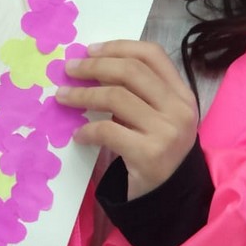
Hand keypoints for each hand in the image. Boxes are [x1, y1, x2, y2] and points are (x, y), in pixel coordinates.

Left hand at [55, 40, 198, 199]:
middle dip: (94, 66)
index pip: (152, 55)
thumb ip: (137, 93)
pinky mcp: (150, 154)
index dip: (118, 47)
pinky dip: (87, 130)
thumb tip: (91, 68)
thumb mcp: (158, 117)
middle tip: (69, 69)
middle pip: (130, 71)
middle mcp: (179, 109)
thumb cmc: (158, 152)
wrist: (172, 199)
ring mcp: (167, 132)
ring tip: (62, 97)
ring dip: (82, 95)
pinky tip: (79, 134)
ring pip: (115, 97)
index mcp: (182, 94)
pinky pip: (107, 131)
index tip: (90, 50)